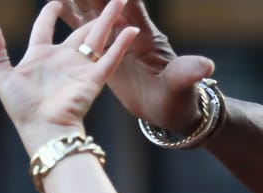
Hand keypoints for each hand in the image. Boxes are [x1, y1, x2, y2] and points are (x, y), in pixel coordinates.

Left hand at [0, 1, 141, 152]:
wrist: (43, 129)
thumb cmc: (22, 108)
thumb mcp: (0, 75)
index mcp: (39, 56)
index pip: (44, 28)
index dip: (49, 14)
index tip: (57, 2)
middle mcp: (62, 60)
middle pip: (80, 31)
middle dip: (93, 16)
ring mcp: (79, 69)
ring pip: (97, 38)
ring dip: (109, 20)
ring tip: (121, 2)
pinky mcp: (93, 80)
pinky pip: (109, 59)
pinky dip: (121, 44)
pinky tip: (131, 29)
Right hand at [61, 0, 215, 131]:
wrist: (169, 111)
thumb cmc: (178, 101)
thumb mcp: (181, 88)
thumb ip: (187, 73)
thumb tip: (206, 66)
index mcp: (145, 37)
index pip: (131, 6)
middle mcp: (129, 32)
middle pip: (106, 2)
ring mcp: (115, 39)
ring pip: (91, 10)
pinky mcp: (104, 52)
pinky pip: (83, 28)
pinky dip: (70, 14)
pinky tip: (56, 3)